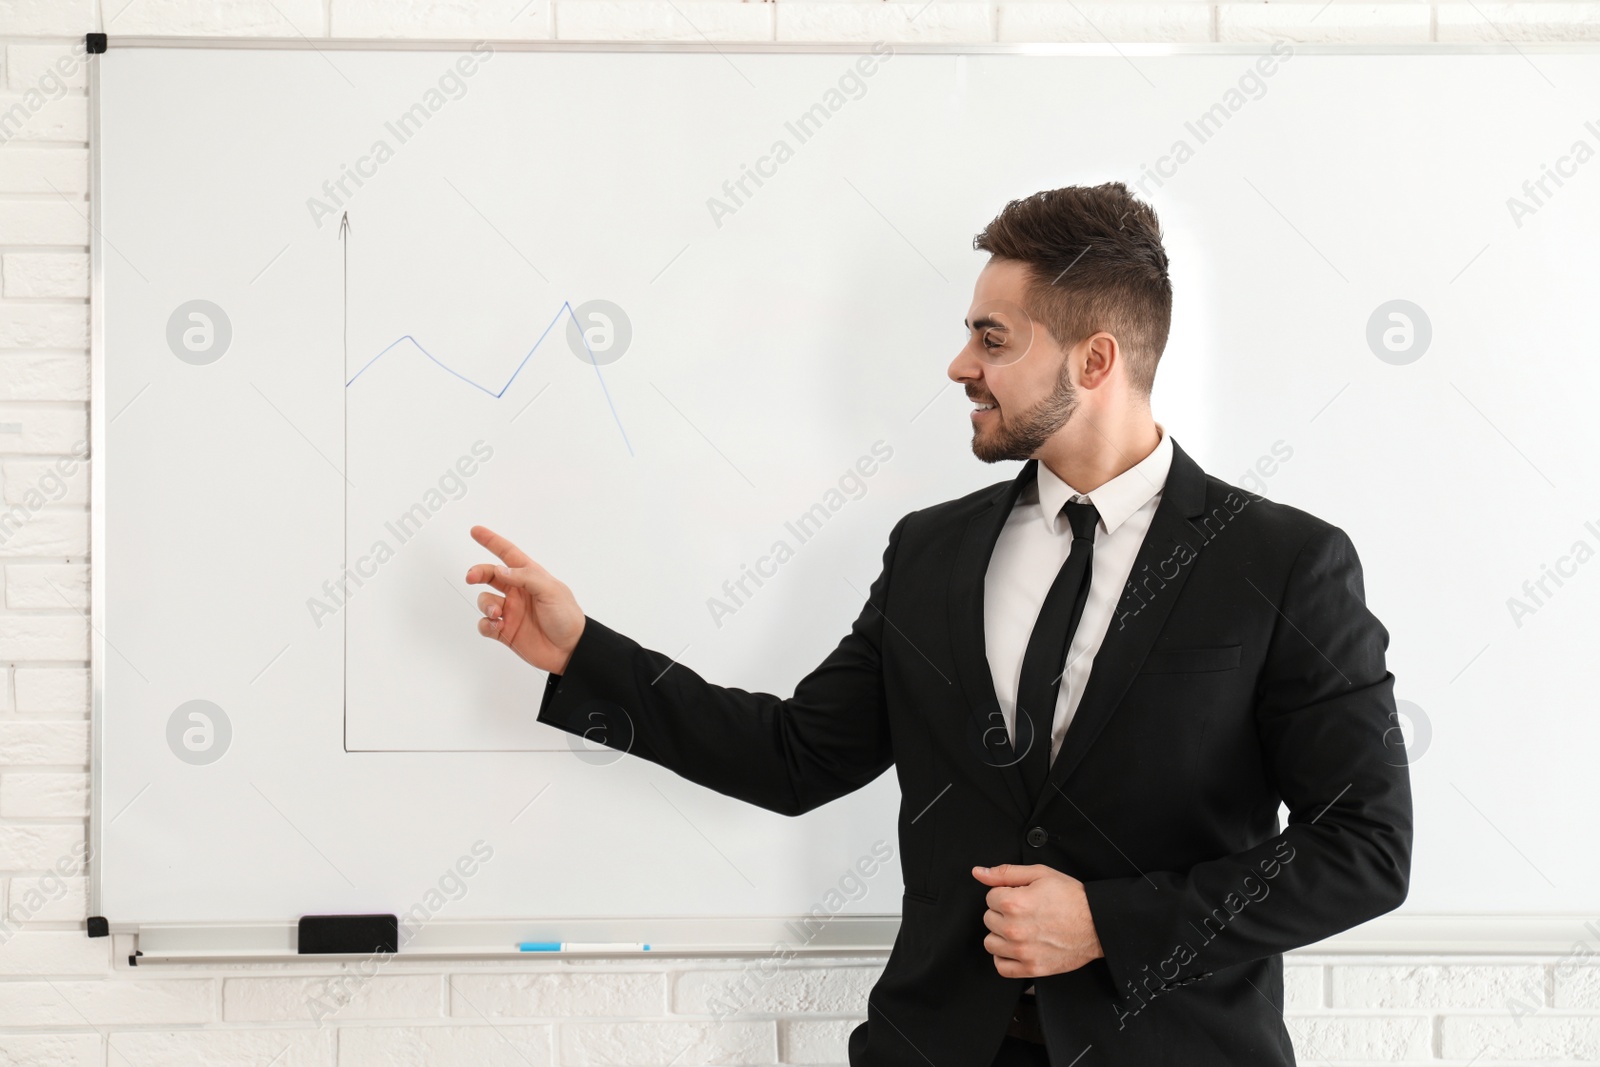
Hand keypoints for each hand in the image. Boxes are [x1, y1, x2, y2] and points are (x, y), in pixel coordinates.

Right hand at [464, 525, 585, 673]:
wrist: (570, 650)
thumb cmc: (566, 617)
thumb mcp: (551, 591)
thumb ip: (525, 577)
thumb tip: (500, 570)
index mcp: (530, 577)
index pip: (508, 554)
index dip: (492, 541)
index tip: (475, 531)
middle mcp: (518, 592)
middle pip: (490, 575)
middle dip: (478, 573)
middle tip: (471, 577)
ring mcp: (511, 611)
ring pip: (485, 600)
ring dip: (486, 604)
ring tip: (497, 612)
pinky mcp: (505, 631)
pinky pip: (485, 624)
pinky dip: (486, 624)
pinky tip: (497, 627)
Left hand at [972, 863, 1103, 977]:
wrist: (1097, 923)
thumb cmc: (1072, 898)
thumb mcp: (1039, 874)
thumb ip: (1004, 872)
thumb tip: (979, 872)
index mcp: (1014, 903)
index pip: (989, 897)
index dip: (1005, 894)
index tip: (1020, 897)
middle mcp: (1014, 929)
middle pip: (988, 919)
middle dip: (1002, 913)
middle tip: (1024, 912)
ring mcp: (1022, 951)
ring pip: (990, 943)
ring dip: (1001, 935)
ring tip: (1021, 929)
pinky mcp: (1031, 968)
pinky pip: (1001, 967)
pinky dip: (1005, 958)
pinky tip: (1017, 947)